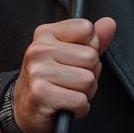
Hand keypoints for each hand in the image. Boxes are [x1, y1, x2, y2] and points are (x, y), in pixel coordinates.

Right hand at [11, 17, 116, 132]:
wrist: (24, 109)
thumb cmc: (49, 81)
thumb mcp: (70, 55)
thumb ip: (92, 40)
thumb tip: (109, 23)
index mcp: (46, 34)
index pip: (87, 29)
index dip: (90, 48)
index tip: (75, 59)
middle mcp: (39, 49)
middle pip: (91, 57)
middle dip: (89, 74)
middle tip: (71, 81)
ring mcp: (38, 71)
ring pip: (88, 80)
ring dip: (84, 93)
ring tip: (67, 93)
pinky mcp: (41, 94)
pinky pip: (80, 101)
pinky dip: (79, 108)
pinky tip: (65, 105)